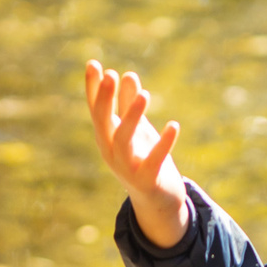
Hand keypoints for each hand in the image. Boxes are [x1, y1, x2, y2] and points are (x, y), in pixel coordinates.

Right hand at [84, 60, 189, 249]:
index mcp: (107, 138)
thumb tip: (127, 74)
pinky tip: (173, 125)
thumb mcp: (138, 131)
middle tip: (111, 75)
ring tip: (145, 94)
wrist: (158, 203)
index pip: (95, 110)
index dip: (92, 89)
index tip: (93, 64)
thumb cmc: (145, 161)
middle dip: (104, 99)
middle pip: (103, 123)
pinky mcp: (147, 180)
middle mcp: (111, 153)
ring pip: (123, 140)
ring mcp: (126, 168)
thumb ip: (131, 105)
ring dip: (132, 117)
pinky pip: (154, 160)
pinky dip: (164, 143)